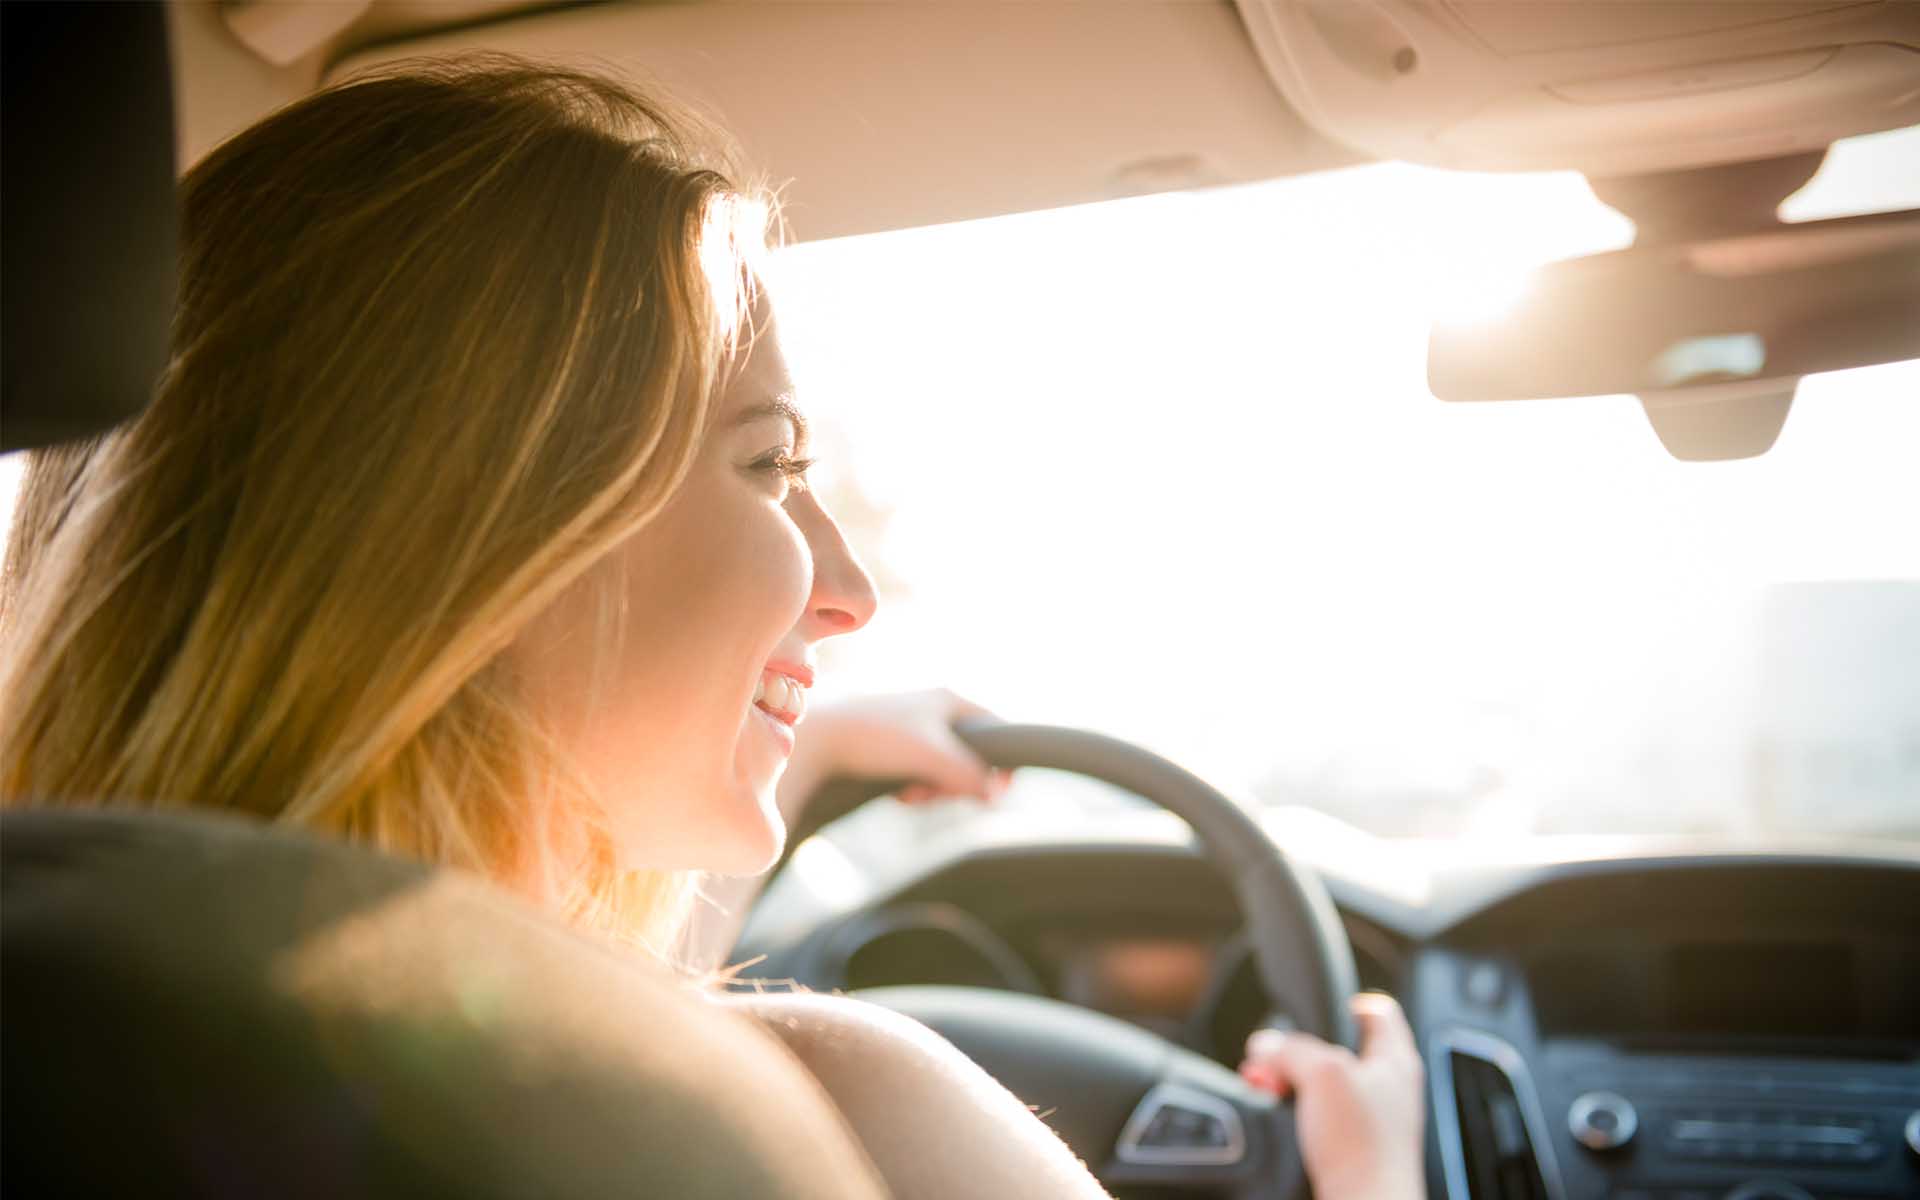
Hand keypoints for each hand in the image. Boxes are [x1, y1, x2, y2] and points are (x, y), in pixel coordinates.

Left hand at [781, 688, 1009, 817]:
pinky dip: (914, 787)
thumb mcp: (931, 756)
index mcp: (949, 699)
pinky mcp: (890, 745)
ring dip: (933, 789)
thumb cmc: (875, 737)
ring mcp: (911, 726)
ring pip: (943, 768)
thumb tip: (997, 794)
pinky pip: (919, 772)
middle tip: (937, 796)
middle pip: (970, 755)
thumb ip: (969, 774)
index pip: (997, 728)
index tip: (998, 791)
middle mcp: (933, 708)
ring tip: (910, 794)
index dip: (1002, 762)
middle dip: (956, 783)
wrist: (816, 738)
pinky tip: (897, 793)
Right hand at [1239, 992, 1425, 1199]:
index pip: (1377, 1010)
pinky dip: (1295, 1110)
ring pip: (1324, 1083)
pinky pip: (1318, 1115)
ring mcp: (1371, 1118)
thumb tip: (1266, 1046)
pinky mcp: (1353, 1145)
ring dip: (1291, 1080)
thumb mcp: (1322, 1074)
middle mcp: (1387, 1087)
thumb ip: (1291, 1049)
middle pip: (1340, 1048)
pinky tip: (1278, 1113)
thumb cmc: (1363, 1147)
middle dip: (1299, 1049)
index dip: (1345, 1001)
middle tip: (1276, 1055)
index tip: (1316, 1010)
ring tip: (1268, 1083)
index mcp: (1395, 1059)